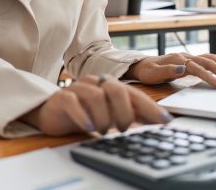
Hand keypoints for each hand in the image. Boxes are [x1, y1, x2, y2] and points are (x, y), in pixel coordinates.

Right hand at [21, 74, 171, 135]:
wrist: (50, 111)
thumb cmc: (83, 113)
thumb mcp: (109, 115)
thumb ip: (130, 115)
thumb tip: (155, 122)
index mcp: (109, 85)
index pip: (134, 93)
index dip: (150, 107)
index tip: (165, 121)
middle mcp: (95, 83)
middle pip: (116, 90)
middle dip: (124, 112)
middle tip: (123, 128)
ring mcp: (78, 89)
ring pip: (96, 96)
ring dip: (104, 117)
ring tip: (103, 131)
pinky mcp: (62, 98)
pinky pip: (73, 102)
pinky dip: (83, 116)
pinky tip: (89, 127)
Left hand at [124, 53, 215, 88]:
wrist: (142, 65)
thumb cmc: (147, 72)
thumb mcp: (153, 74)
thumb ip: (168, 70)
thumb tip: (183, 68)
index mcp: (179, 60)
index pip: (199, 69)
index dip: (211, 77)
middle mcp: (186, 57)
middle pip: (209, 62)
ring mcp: (189, 57)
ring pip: (211, 59)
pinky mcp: (190, 59)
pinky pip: (208, 57)